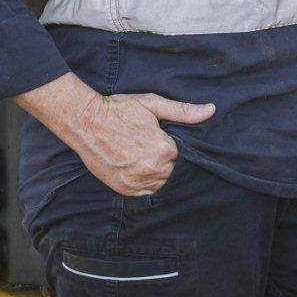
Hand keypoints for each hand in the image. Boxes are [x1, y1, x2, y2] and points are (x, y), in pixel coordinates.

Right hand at [19, 75, 213, 195]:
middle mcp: (152, 169)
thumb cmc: (119, 110)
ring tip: (142, 156)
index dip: (172, 145)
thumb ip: (183, 111)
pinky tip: (136, 168)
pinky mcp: (124, 189)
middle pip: (172, 170)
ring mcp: (137, 182)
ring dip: (156, 173)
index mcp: (163, 149)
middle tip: (148, 145)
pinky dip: (145, 183)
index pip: (181, 154)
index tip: (159, 137)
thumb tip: (210, 110)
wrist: (86, 121)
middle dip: (165, 160)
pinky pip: (145, 193)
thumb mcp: (152, 104)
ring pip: (160, 183)